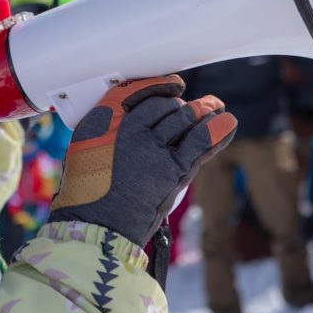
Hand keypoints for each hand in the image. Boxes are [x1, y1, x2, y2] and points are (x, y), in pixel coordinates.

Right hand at [48, 74, 236, 246]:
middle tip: (188, 110)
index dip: (161, 86)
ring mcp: (153, 148)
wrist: (98, 227)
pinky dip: (218, 130)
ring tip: (216, 107)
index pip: (139, 90)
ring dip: (204, 111)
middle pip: (166, 105)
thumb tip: (134, 116)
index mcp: (103, 119)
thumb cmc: (88, 192)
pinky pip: (202, 141)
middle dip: (180, 106)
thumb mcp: (84, 149)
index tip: (174, 85)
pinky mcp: (174, 170)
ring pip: (186, 118)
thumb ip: (107, 128)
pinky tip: (228, 122)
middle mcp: (129, 128)